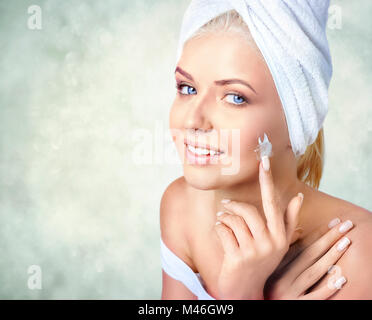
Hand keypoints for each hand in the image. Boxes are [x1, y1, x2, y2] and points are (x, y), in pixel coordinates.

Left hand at [214, 155, 302, 298]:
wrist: (245, 289)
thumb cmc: (260, 260)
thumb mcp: (277, 243)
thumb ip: (288, 220)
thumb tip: (298, 196)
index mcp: (280, 236)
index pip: (273, 203)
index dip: (268, 181)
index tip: (263, 160)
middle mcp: (270, 243)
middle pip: (248, 211)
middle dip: (233, 206)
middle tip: (225, 206)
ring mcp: (254, 252)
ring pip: (233, 220)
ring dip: (224, 218)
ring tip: (222, 221)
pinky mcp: (238, 258)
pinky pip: (223, 230)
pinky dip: (218, 228)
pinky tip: (220, 233)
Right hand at [264, 218, 353, 298]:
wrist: (254, 307)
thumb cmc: (268, 289)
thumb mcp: (273, 268)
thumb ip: (286, 249)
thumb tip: (301, 229)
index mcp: (275, 266)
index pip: (300, 245)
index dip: (318, 232)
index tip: (334, 221)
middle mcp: (280, 278)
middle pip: (308, 254)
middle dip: (328, 238)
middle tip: (345, 226)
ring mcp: (287, 293)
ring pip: (312, 272)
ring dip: (330, 257)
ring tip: (345, 243)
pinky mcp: (295, 306)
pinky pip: (314, 296)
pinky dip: (327, 287)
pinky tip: (340, 278)